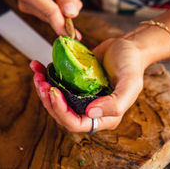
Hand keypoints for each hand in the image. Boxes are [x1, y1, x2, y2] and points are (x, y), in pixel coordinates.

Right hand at [15, 0, 81, 35]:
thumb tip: (71, 14)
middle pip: (55, 15)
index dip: (65, 24)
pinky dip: (62, 2)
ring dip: (65, 0)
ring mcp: (29, 7)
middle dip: (67, 2)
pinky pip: (56, 12)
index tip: (76, 37)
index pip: (51, 13)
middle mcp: (25, 2)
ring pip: (58, 14)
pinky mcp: (35, 9)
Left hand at [30, 37, 145, 132]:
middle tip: (41, 83)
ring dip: (44, 89)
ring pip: (57, 100)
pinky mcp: (75, 82)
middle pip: (62, 113)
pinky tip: (39, 66)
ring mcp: (81, 95)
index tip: (54, 93)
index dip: (61, 112)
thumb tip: (90, 113)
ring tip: (38, 75)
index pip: (76, 123)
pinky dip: (46, 75)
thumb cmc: (131, 64)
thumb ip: (115, 104)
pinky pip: (58, 83)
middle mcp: (90, 108)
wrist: (128, 46)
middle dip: (48, 100)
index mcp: (104, 116)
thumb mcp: (130, 84)